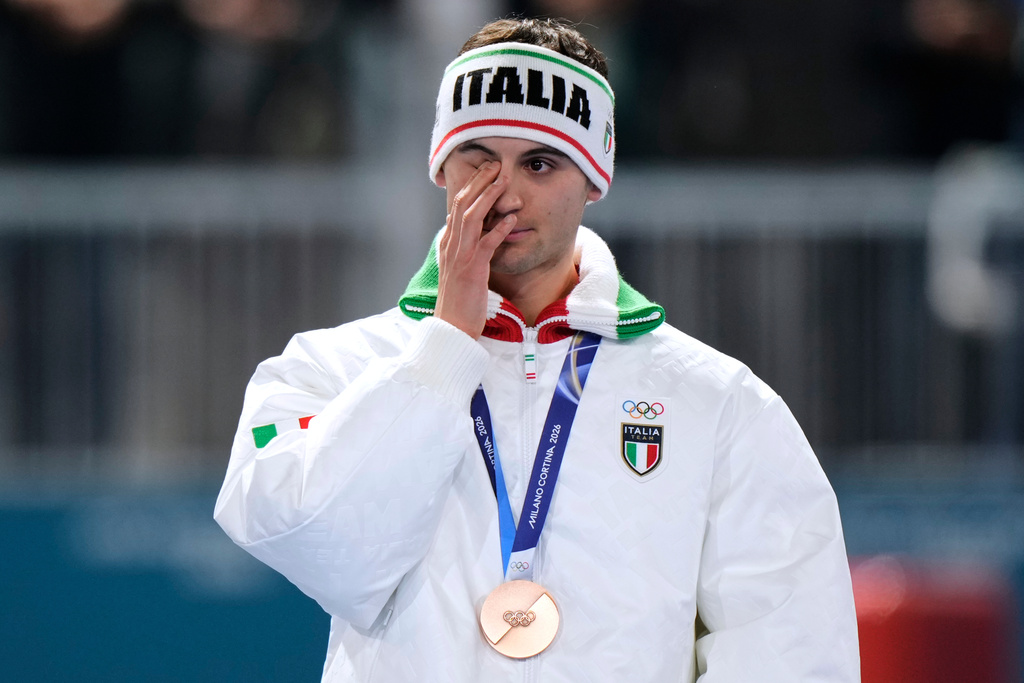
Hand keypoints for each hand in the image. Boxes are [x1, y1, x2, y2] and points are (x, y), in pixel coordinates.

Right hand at [435, 161, 516, 337]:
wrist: (452, 327)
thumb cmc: (460, 300)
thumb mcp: (460, 269)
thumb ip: (467, 249)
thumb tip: (481, 232)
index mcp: (448, 244)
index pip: (456, 206)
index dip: (471, 185)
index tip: (485, 169)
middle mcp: (451, 246)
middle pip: (461, 204)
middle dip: (478, 182)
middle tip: (494, 164)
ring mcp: (460, 257)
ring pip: (471, 218)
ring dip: (488, 197)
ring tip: (503, 181)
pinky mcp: (472, 271)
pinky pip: (485, 245)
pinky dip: (498, 229)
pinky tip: (511, 219)